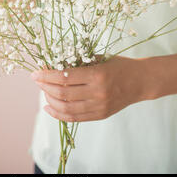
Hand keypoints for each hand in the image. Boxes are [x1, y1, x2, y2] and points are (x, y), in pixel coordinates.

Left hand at [31, 55, 150, 121]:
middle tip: (37, 80)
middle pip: (63, 93)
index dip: (46, 75)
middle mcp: (97, 92)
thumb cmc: (119, 65)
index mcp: (97, 74)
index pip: (64, 77)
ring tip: (43, 92)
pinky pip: (75, 118)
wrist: (141, 81)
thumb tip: (54, 63)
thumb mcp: (100, 58)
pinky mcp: (100, 115)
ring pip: (66, 108)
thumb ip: (79, 62)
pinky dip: (59, 114)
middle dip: (45, 87)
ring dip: (50, 100)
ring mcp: (99, 106)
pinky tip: (49, 107)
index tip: (35, 73)